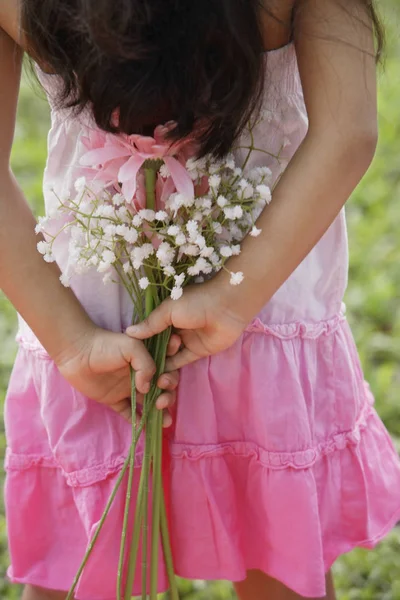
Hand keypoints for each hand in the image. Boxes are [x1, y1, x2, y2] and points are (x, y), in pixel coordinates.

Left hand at [54, 323, 181, 424]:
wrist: (77, 352)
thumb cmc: (106, 345)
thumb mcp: (131, 346)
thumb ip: (146, 364)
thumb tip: (147, 388)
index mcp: (147, 360)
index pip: (167, 370)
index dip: (171, 377)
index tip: (165, 381)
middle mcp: (140, 375)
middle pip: (162, 389)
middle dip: (168, 397)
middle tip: (161, 401)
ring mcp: (127, 389)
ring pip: (149, 403)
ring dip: (159, 413)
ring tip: (165, 422)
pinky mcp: (114, 400)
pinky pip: (129, 413)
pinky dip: (138, 421)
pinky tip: (144, 428)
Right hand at [126, 280, 248, 370]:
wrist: (226, 306)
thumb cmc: (196, 302)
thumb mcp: (168, 310)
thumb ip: (151, 324)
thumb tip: (129, 332)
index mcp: (167, 315)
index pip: (150, 331)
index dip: (140, 344)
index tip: (127, 356)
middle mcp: (175, 328)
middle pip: (158, 345)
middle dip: (149, 357)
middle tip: (138, 370)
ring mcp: (186, 340)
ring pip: (169, 356)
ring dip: (160, 365)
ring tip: (149, 375)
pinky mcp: (197, 351)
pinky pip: (182, 361)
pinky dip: (172, 369)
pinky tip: (160, 376)